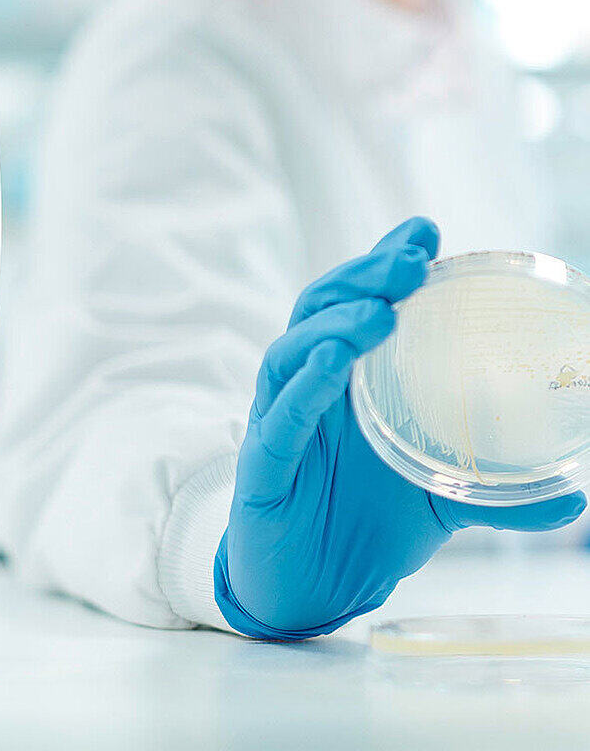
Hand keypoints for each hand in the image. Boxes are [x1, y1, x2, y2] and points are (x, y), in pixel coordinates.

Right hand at [214, 216, 586, 639]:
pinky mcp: (262, 465)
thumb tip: (574, 496)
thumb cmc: (360, 524)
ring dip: (333, 325)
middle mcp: (306, 389)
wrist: (307, 590)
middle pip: (320, 312)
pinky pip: (279, 418)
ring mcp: (278, 421)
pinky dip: (303, 386)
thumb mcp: (438, 501)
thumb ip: (495, 493)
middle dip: (361, 277)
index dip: (382, 263)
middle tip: (410, 260)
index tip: (426, 231)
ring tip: (379, 312)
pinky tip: (330, 364)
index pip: (355, 305)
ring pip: (290, 353)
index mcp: (346, 384)